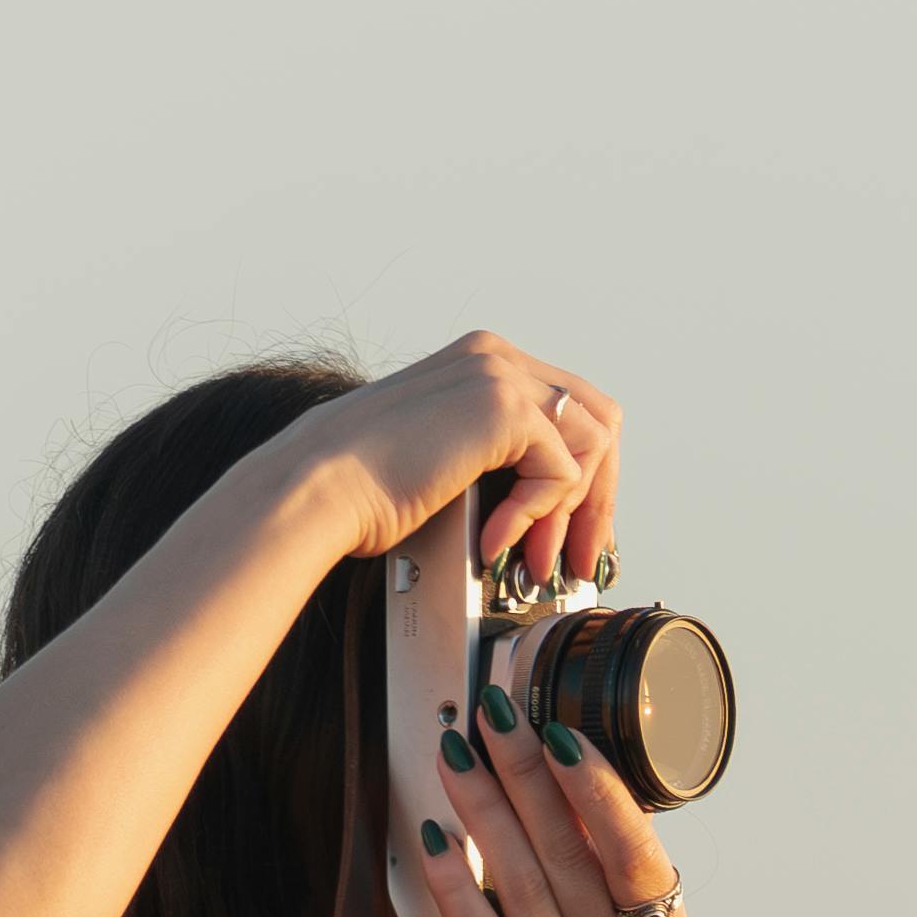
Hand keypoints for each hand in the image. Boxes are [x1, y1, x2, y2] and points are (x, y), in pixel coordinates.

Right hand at [304, 331, 620, 596]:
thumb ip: (494, 456)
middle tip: (580, 556)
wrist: (318, 490)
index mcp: (480, 364)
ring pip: (590, 446)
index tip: (574, 532)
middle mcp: (495, 358)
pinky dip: (535, 516)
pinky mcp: (502, 409)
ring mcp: (500, 376)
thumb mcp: (445, 457)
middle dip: (596, 496)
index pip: (571, 409)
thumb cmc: (361, 487)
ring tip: (532, 558)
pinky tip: (494, 540)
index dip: (584, 474)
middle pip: (598, 420)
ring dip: (567, 514)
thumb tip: (548, 502)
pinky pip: (560, 472)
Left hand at [407, 672, 692, 916]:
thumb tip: (592, 799)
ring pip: (517, 881)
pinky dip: (455, 883)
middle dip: (523, 771)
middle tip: (493, 710)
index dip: (594, 786)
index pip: (631, 848)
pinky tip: (435, 837)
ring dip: (482, 808)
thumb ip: (631, 893)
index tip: (559, 731)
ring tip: (456, 753)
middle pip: (564, 848)